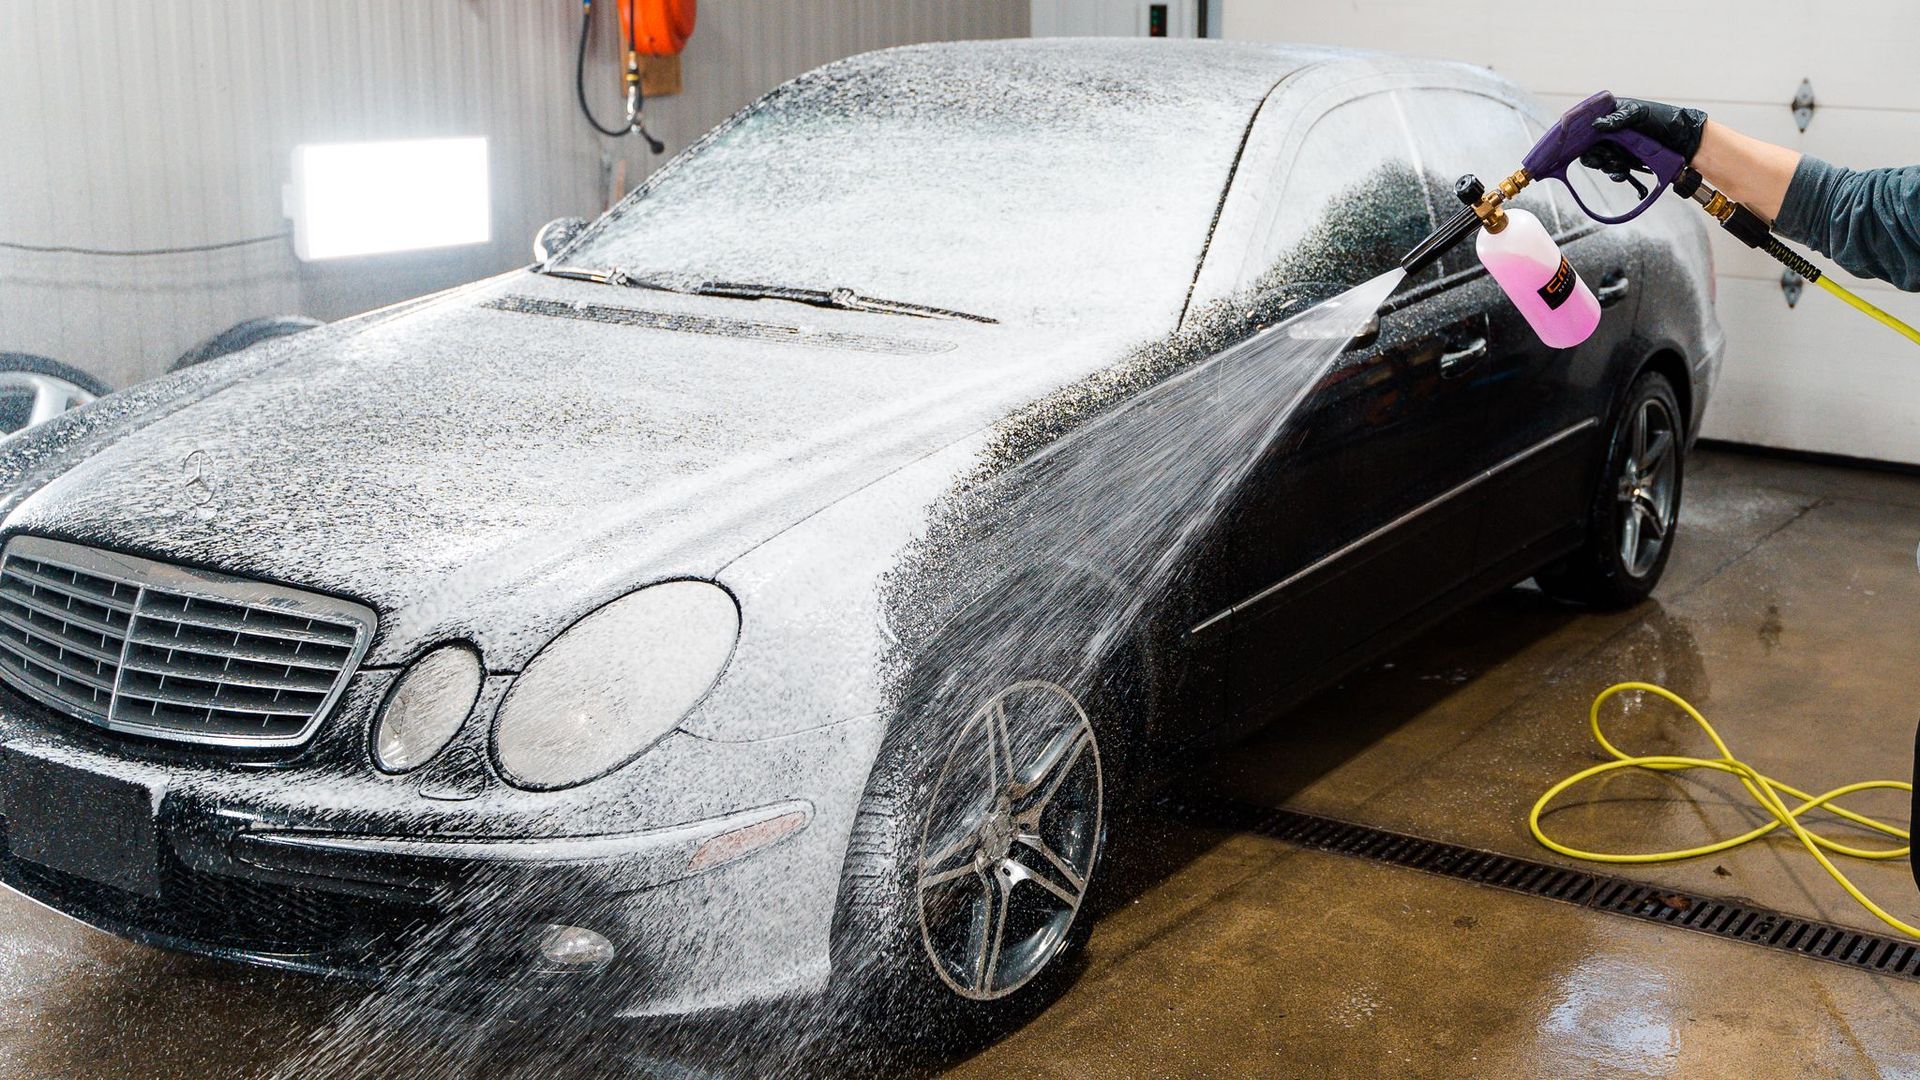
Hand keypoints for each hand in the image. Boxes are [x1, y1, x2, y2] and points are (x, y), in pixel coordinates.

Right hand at [1579, 97, 1709, 189]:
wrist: (1684, 140)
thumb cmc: (1664, 119)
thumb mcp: (1640, 113)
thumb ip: (1618, 118)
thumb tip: (1596, 124)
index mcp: (1610, 115)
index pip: (1584, 125)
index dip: (1575, 136)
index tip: (1572, 145)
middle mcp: (1610, 131)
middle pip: (1587, 146)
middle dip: (1592, 155)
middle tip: (1601, 158)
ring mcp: (1616, 146)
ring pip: (1598, 160)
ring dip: (1605, 165)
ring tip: (1618, 164)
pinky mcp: (1624, 160)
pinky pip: (1611, 170)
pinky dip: (1615, 173)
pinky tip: (1623, 172)